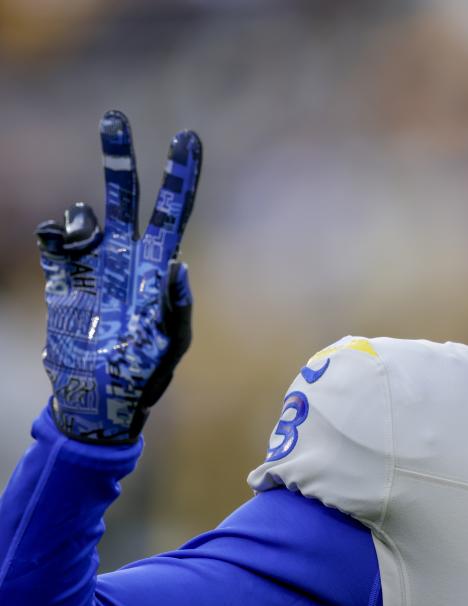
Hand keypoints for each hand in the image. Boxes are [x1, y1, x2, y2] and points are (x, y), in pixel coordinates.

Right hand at [36, 111, 201, 443]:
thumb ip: (177, 309)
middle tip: (115, 116)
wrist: (97, 402)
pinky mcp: (61, 280)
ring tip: (85, 238)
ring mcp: (93, 266)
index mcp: (158, 267)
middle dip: (120, 158)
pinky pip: (54, 242)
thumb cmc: (144, 376)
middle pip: (127, 197)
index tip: (187, 138)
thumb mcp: (171, 346)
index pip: (174, 212)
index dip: (181, 177)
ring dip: (84, 214)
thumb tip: (179, 267)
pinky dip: (54, 234)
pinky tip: (60, 245)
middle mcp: (127, 258)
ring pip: (87, 214)